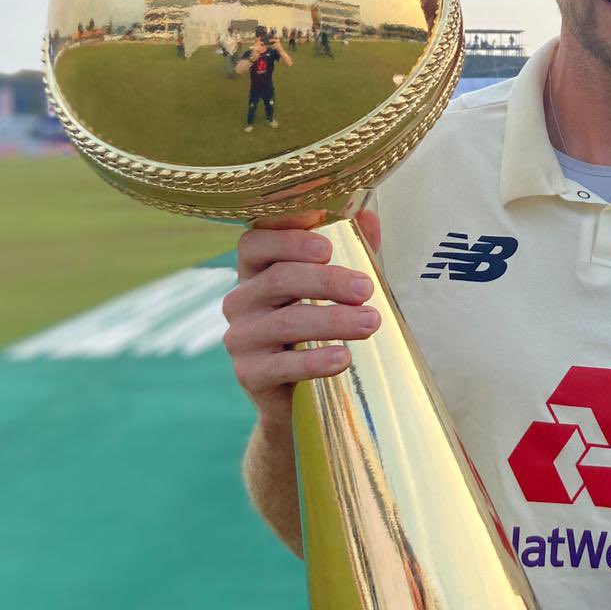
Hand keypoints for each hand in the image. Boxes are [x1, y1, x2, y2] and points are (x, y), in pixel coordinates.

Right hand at [221, 209, 382, 426]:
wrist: (300, 394)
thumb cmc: (318, 327)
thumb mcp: (335, 287)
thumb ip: (352, 249)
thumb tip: (367, 215)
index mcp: (256, 270)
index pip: (256, 241)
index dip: (287, 237)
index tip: (326, 245)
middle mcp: (240, 300)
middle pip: (280, 278)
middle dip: (328, 281)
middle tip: (366, 289)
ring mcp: (240, 337)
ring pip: (286, 321)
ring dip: (333, 320)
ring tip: (371, 322)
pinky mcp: (248, 374)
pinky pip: (282, 365)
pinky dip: (315, 361)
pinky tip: (343, 357)